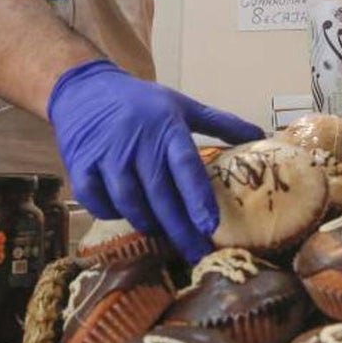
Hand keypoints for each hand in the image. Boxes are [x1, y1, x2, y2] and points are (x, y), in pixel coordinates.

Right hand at [48, 59, 264, 261]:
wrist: (86, 88)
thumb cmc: (141, 102)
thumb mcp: (181, 105)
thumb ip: (220, 123)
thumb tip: (260, 136)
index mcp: (166, 128)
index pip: (185, 166)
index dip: (197, 198)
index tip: (210, 225)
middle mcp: (136, 143)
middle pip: (159, 194)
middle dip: (179, 228)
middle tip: (196, 254)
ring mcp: (106, 156)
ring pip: (129, 202)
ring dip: (148, 222)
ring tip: (163, 234)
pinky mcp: (81, 166)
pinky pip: (98, 202)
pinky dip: (112, 213)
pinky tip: (126, 214)